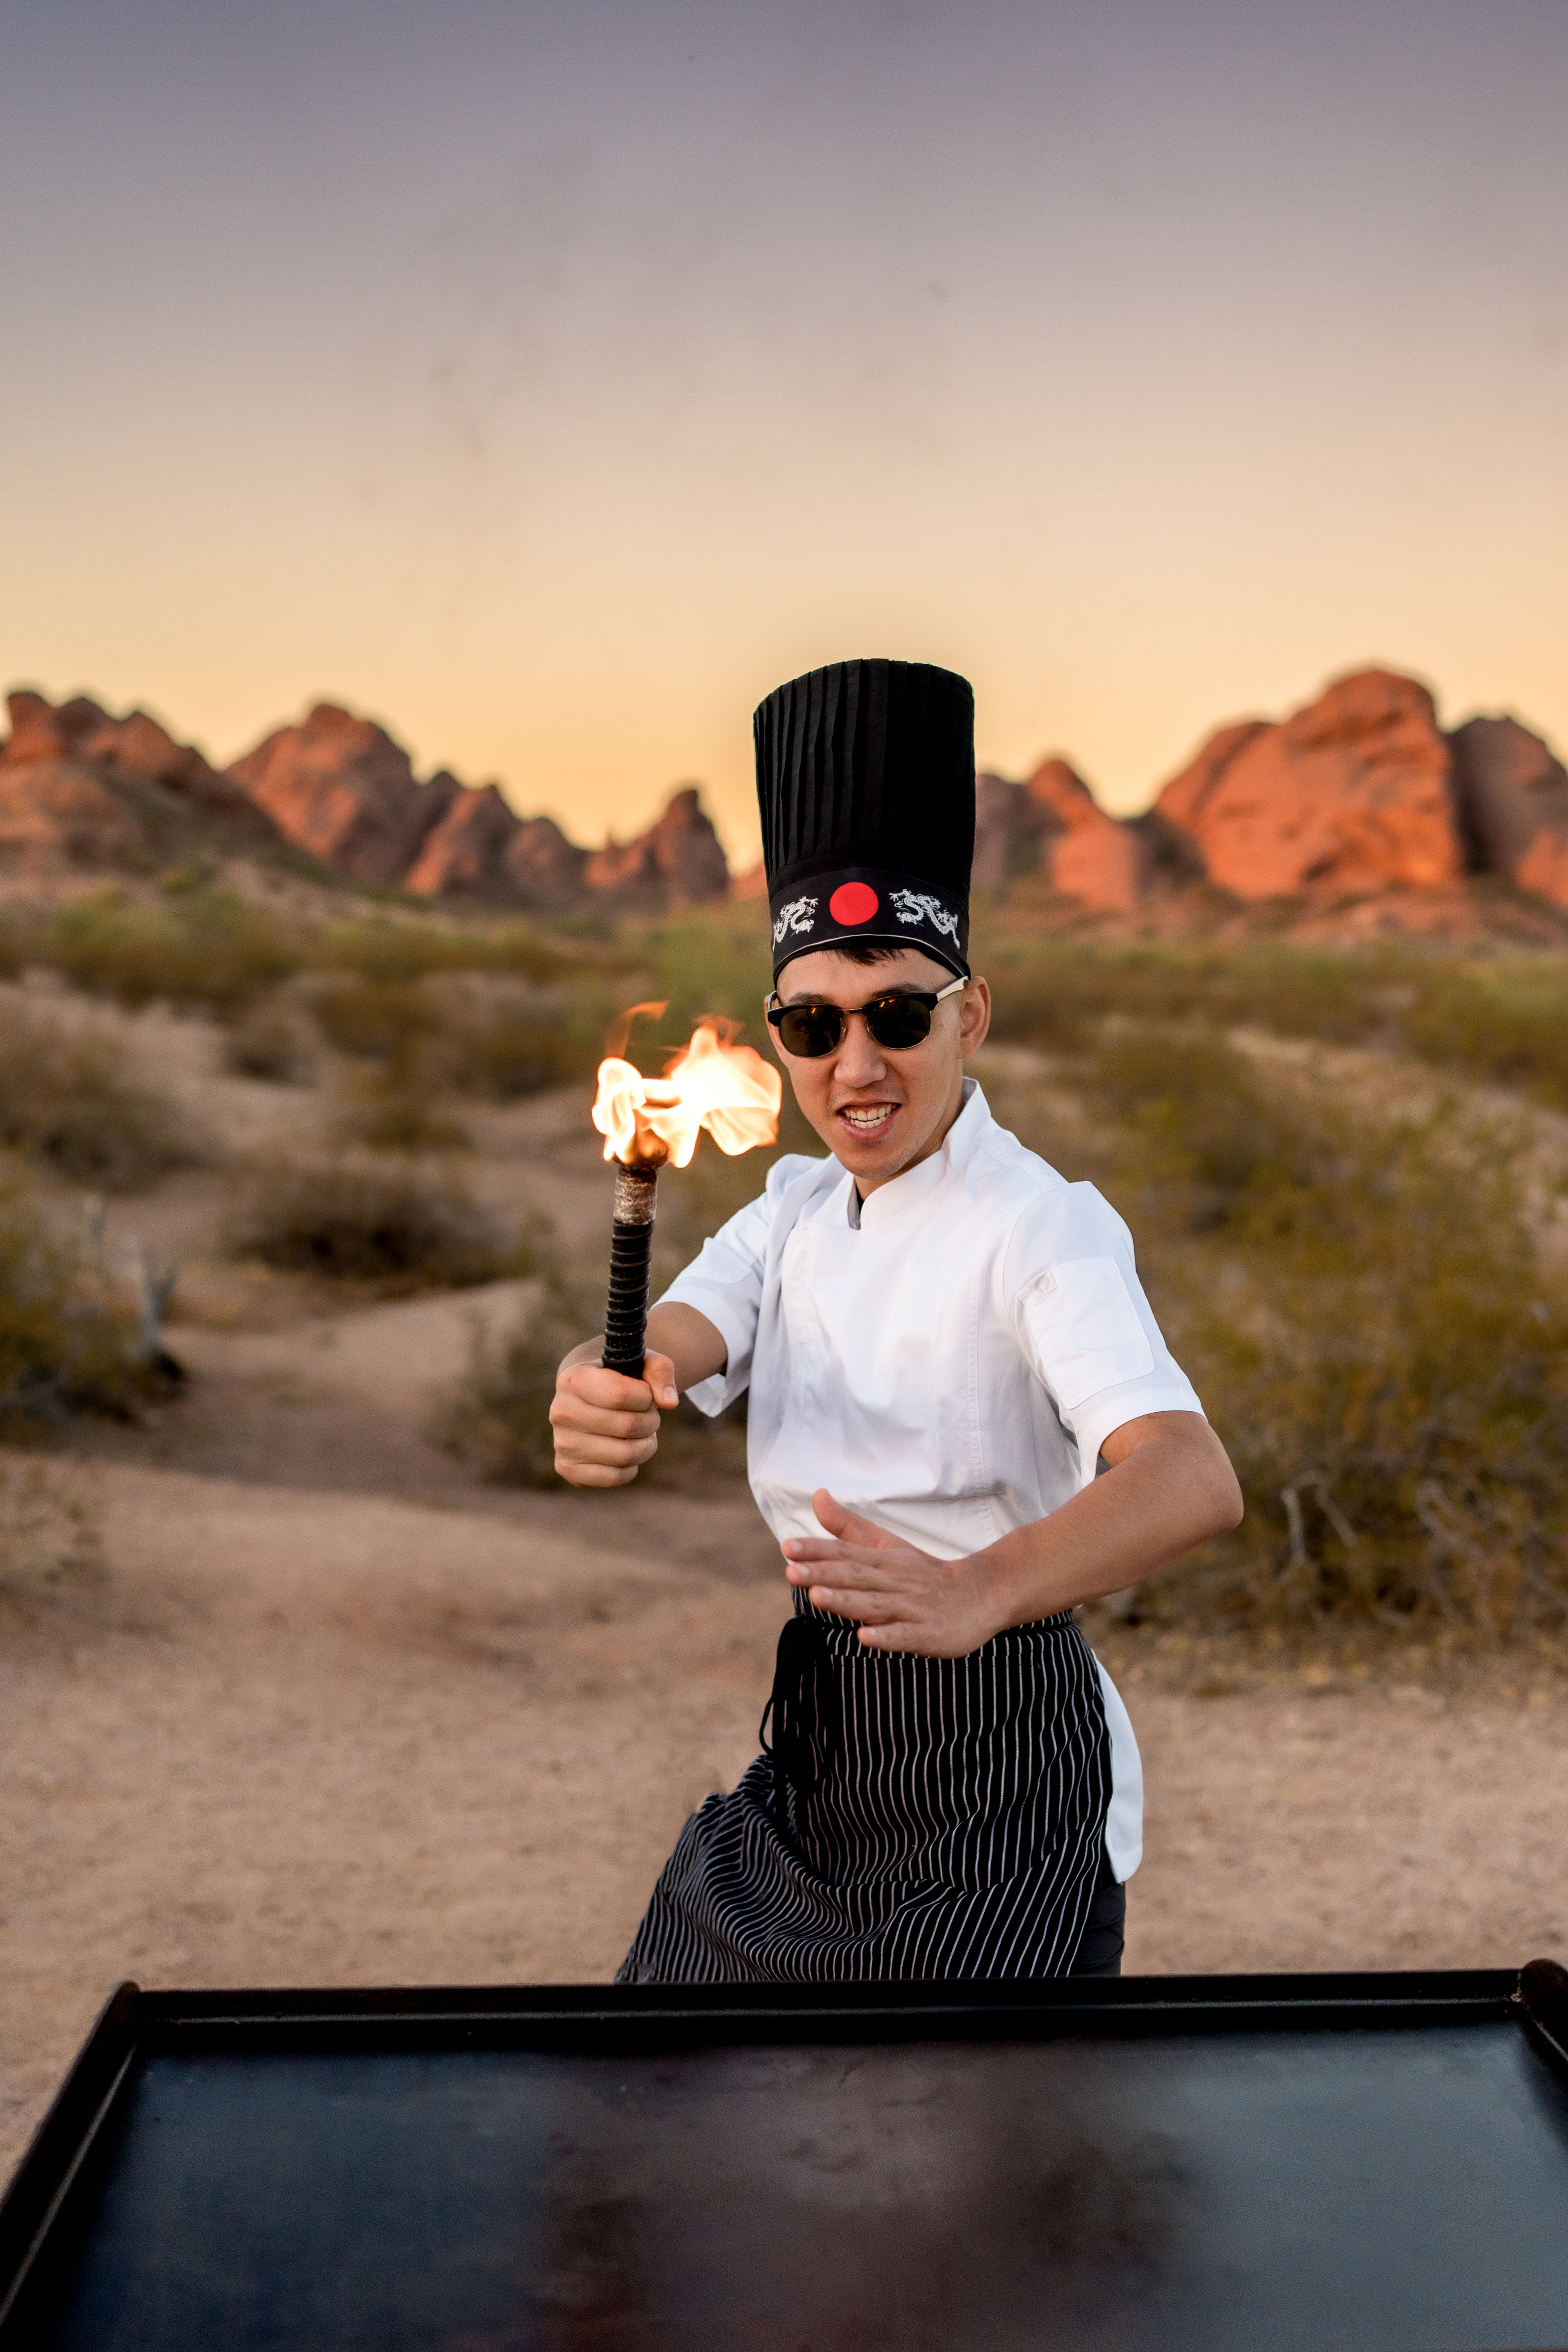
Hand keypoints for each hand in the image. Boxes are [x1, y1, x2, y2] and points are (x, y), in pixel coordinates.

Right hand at [550, 1347, 678, 1487]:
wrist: (587, 1396)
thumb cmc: (619, 1377)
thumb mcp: (641, 1362)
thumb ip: (660, 1371)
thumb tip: (669, 1403)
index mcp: (573, 1379)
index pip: (620, 1394)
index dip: (646, 1396)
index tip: (646, 1394)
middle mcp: (561, 1411)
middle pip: (628, 1426)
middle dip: (650, 1421)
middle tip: (649, 1415)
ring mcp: (562, 1443)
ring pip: (625, 1454)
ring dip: (646, 1445)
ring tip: (642, 1433)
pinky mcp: (567, 1468)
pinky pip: (614, 1477)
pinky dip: (631, 1467)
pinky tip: (627, 1450)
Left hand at [781, 1489, 1002, 1657]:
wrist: (982, 1594)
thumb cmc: (925, 1573)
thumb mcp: (888, 1546)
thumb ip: (849, 1527)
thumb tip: (817, 1496)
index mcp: (885, 1560)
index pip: (847, 1553)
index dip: (817, 1550)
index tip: (788, 1547)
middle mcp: (896, 1582)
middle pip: (856, 1577)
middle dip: (823, 1574)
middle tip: (790, 1571)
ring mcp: (912, 1608)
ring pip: (875, 1604)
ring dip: (846, 1601)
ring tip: (817, 1598)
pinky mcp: (928, 1634)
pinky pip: (904, 1636)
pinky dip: (885, 1637)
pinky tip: (864, 1638)